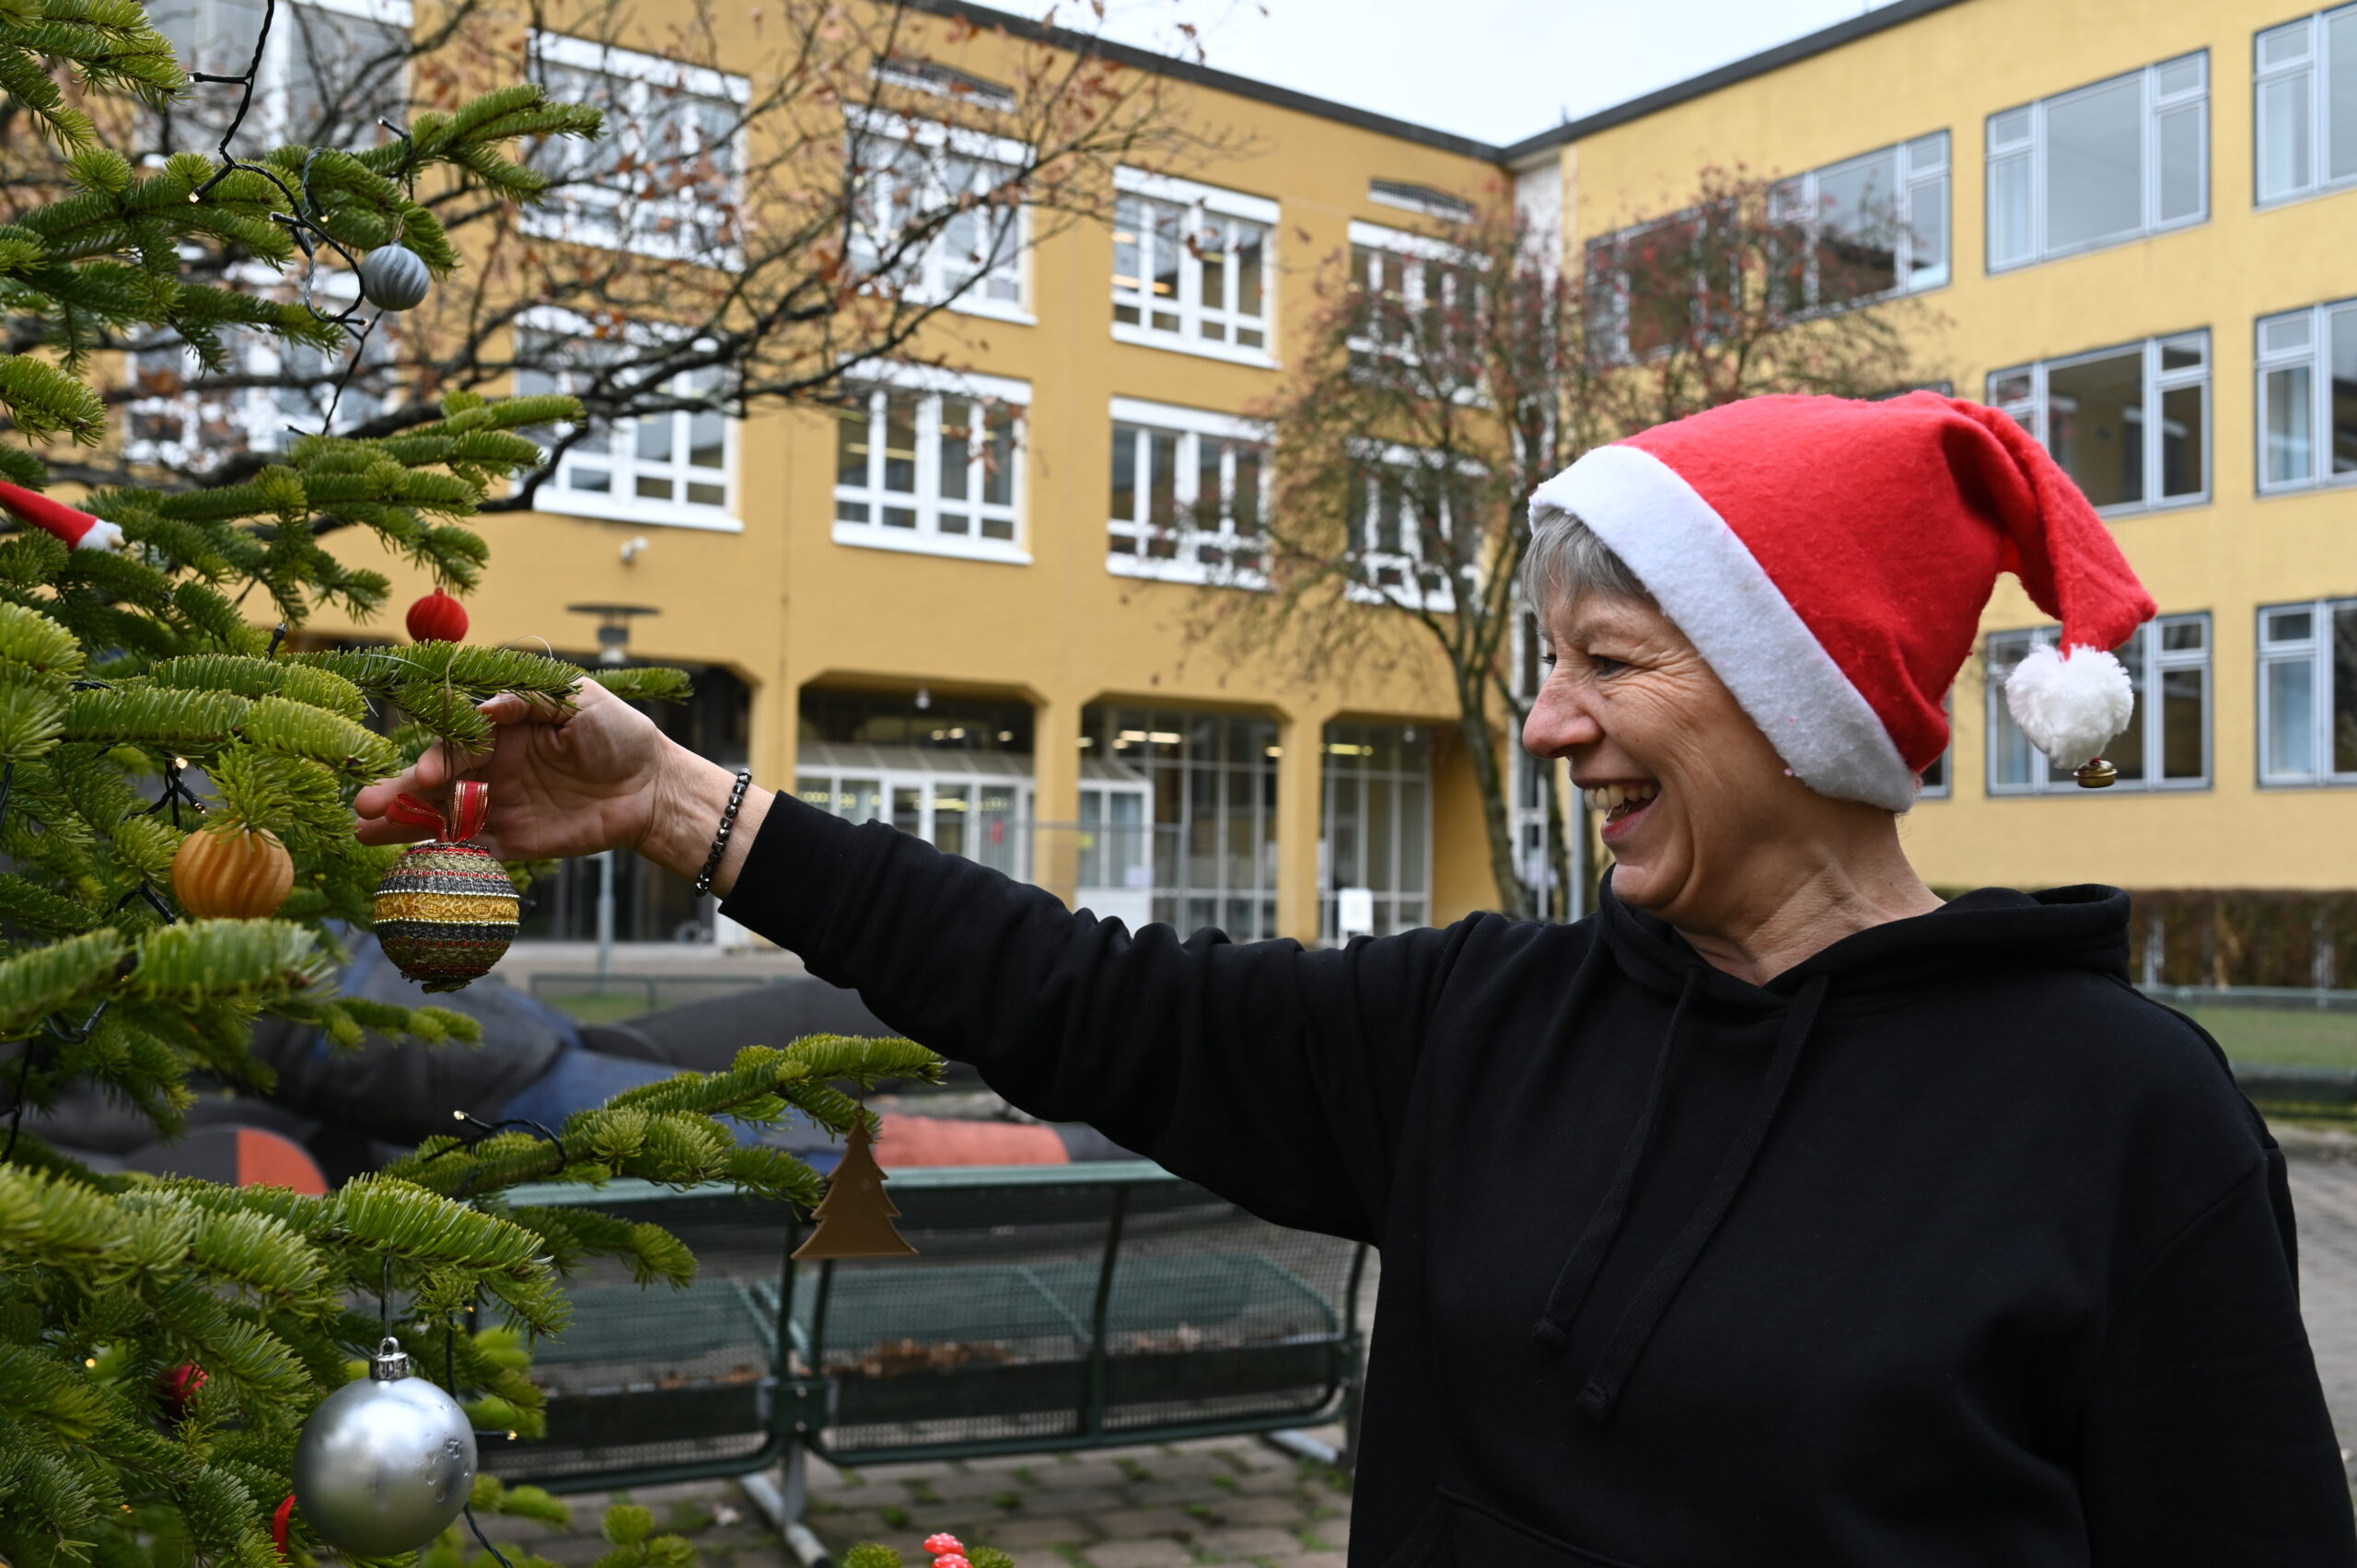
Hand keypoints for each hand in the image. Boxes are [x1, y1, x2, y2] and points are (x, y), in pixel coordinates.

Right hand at [356, 678, 676, 860]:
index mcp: (501, 731)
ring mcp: (499, 806)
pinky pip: (475, 852)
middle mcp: (491, 768)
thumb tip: (483, 708)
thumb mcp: (577, 700)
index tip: (426, 774)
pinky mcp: (515, 841)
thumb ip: (527, 701)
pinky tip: (415, 867)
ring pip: (443, 817)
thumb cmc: (619, 733)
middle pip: (437, 782)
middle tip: (363, 809)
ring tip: (365, 837)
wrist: (654, 788)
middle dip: (400, 794)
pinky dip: (447, 860)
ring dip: (405, 827)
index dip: (438, 758)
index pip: (456, 744)